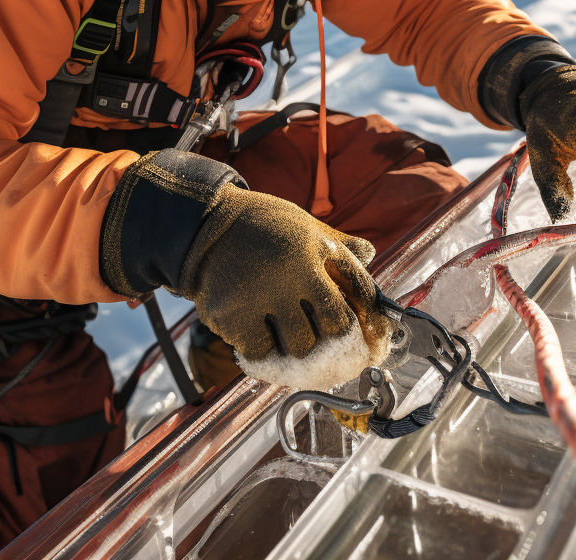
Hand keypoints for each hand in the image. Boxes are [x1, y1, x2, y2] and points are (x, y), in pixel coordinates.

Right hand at [178, 183, 387, 364]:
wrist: (203, 223)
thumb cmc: (260, 225)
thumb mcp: (302, 224)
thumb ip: (336, 243)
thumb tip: (370, 254)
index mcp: (318, 246)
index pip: (361, 289)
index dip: (373, 316)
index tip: (371, 334)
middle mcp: (296, 271)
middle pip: (335, 327)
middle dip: (328, 331)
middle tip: (314, 327)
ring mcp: (264, 295)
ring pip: (300, 345)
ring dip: (294, 342)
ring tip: (279, 325)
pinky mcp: (233, 315)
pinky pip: (261, 352)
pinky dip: (260, 346)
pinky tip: (252, 325)